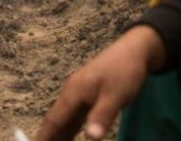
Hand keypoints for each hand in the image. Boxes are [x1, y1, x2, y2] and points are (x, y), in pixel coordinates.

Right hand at [36, 26, 163, 140]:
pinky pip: (74, 115)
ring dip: (58, 134)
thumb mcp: (116, 95)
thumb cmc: (126, 70)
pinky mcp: (88, 94)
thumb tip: (91, 137)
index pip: (53, 119)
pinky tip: (68, 136)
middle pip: (56, 120)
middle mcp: (72, 92)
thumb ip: (102, 115)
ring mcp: (79, 92)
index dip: (44, 136)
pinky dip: (69, 128)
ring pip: (64, 118)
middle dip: (49, 136)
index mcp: (74, 92)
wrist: (135, 48)